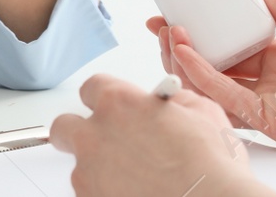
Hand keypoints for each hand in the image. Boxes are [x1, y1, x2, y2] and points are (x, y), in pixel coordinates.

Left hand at [49, 74, 275, 196]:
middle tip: (104, 143)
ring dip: (100, 168)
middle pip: (66, 126)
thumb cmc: (209, 166)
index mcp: (118, 103)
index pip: (92, 88)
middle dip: (79, 132)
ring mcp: (89, 173)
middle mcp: (95, 135)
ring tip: (135, 178)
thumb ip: (174, 101)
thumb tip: (167, 104)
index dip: (105, 99)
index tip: (115, 110)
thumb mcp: (202, 112)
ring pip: (81, 165)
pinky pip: (91, 193)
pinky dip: (107, 192)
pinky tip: (136, 192)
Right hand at [146, 0, 275, 163]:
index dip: (203, 26)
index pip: (233, 39)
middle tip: (161, 24)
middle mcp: (274, 79)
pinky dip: (207, 80)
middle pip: (216, 63)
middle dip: (182, 44)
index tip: (177, 9)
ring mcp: (273, 101)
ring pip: (215, 85)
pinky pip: (232, 102)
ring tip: (169, 35)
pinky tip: (192, 57)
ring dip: (187, 61)